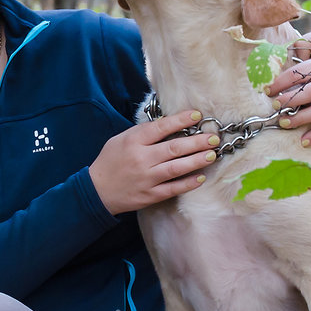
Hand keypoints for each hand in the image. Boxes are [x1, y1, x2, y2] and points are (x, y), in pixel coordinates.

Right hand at [90, 109, 218, 215]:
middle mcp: (141, 159)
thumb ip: (143, 133)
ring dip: (196, 160)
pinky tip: (201, 177)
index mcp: (134, 141)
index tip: (197, 115)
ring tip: (212, 154)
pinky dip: (188, 183)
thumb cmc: (110, 161)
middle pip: (174, 148)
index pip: (161, 127)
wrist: (96, 191)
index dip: (181, 120)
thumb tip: (168, 124)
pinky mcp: (150, 195)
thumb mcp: (121, 139)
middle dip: (197, 142)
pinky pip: (173, 188)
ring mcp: (146, 178)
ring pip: (176, 168)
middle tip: (213, 138)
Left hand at [265, 47, 310, 145]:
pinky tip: (304, 141)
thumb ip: (308, 46)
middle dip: (290, 100)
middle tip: (274, 105)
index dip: (282, 81)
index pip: (301, 73)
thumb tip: (289, 47)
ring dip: (300, 118)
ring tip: (283, 123)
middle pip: (310, 92)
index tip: (267, 89)